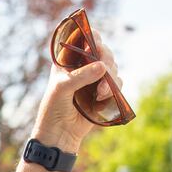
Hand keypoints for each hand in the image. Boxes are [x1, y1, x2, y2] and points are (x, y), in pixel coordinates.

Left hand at [32, 29, 122, 153]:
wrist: (59, 134)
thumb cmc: (54, 108)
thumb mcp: (62, 88)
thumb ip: (80, 76)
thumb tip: (102, 66)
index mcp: (69, 59)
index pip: (85, 37)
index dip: (92, 37)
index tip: (93, 47)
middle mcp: (84, 66)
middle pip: (104, 51)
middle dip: (106, 60)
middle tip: (102, 70)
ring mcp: (95, 79)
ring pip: (113, 67)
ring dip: (110, 78)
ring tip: (100, 93)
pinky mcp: (104, 93)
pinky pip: (117, 83)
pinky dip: (113, 89)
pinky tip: (101, 99)